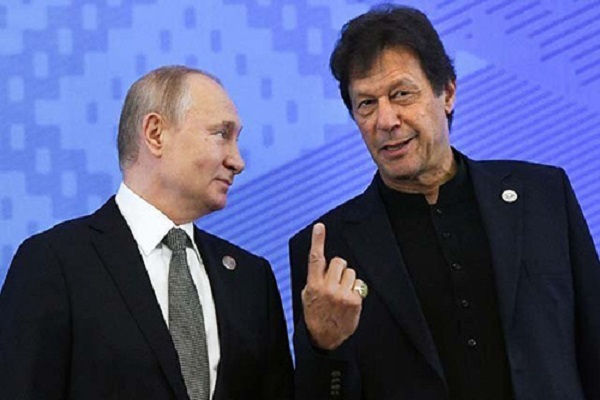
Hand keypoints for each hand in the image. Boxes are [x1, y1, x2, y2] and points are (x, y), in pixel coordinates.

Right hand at [301, 223, 363, 349]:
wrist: (324, 338)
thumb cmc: (315, 314)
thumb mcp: (307, 296)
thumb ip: (315, 278)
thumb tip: (323, 264)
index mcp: (313, 285)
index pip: (315, 259)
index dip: (317, 241)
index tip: (320, 227)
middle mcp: (327, 288)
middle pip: (339, 262)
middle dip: (338, 268)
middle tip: (335, 281)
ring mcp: (342, 295)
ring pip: (351, 272)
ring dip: (347, 279)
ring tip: (341, 293)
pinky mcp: (354, 301)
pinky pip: (359, 283)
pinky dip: (355, 289)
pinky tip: (349, 300)